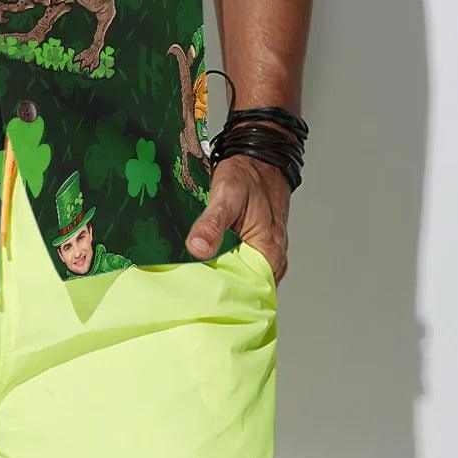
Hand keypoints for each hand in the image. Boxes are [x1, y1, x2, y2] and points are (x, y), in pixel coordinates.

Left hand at [185, 149, 290, 283]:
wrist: (259, 159)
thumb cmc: (248, 175)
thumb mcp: (226, 195)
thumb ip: (212, 224)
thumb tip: (197, 249)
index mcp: (269, 256)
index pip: (246, 293)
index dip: (221, 296)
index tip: (195, 297)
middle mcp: (271, 261)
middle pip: (243, 288)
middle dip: (217, 290)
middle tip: (186, 291)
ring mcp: (264, 255)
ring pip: (240, 277)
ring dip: (219, 277)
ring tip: (190, 280)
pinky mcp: (255, 248)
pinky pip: (239, 264)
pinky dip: (222, 265)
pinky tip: (202, 264)